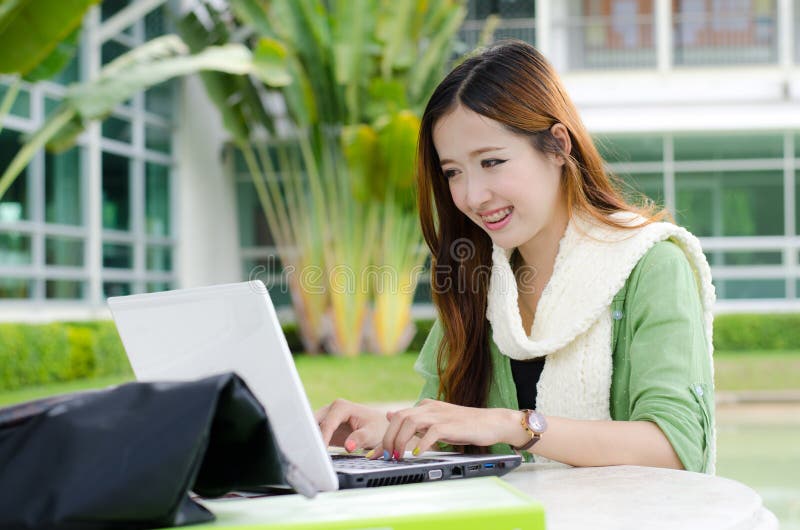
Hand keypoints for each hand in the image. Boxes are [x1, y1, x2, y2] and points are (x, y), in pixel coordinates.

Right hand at [315, 398, 388, 453]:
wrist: (379, 428)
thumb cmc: (377, 428)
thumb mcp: (372, 434)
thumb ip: (360, 438)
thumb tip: (348, 446)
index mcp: (341, 407)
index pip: (327, 424)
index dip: (322, 438)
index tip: (319, 452)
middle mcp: (331, 409)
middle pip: (314, 423)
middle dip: (311, 438)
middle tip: (310, 455)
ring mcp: (326, 417)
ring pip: (311, 428)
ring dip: (310, 440)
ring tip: (309, 456)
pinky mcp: (325, 427)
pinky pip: (314, 434)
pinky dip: (312, 443)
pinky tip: (313, 455)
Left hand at [379, 399, 517, 459]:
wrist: (491, 422)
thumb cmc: (464, 425)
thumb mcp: (435, 421)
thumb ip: (414, 419)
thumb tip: (389, 414)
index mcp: (425, 407)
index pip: (396, 418)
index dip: (382, 437)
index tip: (373, 454)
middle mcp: (429, 408)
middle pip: (399, 417)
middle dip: (387, 438)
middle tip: (385, 457)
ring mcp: (439, 415)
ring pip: (410, 422)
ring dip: (400, 440)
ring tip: (398, 456)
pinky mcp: (450, 425)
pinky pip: (431, 432)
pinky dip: (422, 443)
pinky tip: (417, 454)